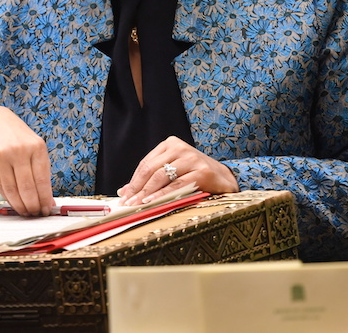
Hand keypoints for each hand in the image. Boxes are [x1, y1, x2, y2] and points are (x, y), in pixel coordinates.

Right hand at [0, 104, 53, 215]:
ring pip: (12, 190)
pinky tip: (13, 202)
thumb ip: (40, 169)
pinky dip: (7, 197)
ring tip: (25, 212)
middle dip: (32, 206)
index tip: (46, 210)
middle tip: (35, 214)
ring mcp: (1, 156)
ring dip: (20, 205)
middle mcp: (19, 151)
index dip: (44, 199)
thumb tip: (47, 199)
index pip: (42, 180)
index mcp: (36, 146)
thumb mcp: (33, 145)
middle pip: (27, 188)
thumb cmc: (15, 134)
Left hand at [117, 136, 237, 205]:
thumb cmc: (194, 174)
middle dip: (136, 188)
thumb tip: (123, 190)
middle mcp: (180, 147)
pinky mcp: (201, 171)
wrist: (224, 177)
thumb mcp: (172, 171)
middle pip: (151, 169)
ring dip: (146, 193)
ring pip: (162, 176)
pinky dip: (162, 194)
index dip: (133, 181)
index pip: (146, 163)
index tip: (123, 195)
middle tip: (127, 203)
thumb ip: (151, 178)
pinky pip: (176, 185)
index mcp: (170, 144)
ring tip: (137, 204)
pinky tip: (152, 202)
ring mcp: (191, 158)